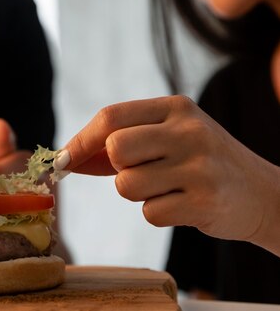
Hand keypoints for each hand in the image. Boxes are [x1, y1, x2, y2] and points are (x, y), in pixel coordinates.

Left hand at [55, 96, 279, 250]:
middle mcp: (188, 131)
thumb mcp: (168, 138)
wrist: (262, 193)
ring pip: (126, 185)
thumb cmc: (200, 163)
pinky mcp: (205, 200)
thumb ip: (120, 143)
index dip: (80, 141)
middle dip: (116, 169)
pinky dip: (157, 213)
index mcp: (175, 108)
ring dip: (137, 193)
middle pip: (115, 149)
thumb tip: (65, 158)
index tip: (62, 161)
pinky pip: (149, 212)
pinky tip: (182, 203)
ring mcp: (199, 166)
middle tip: (140, 171)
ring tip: (166, 188)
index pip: (110, 117)